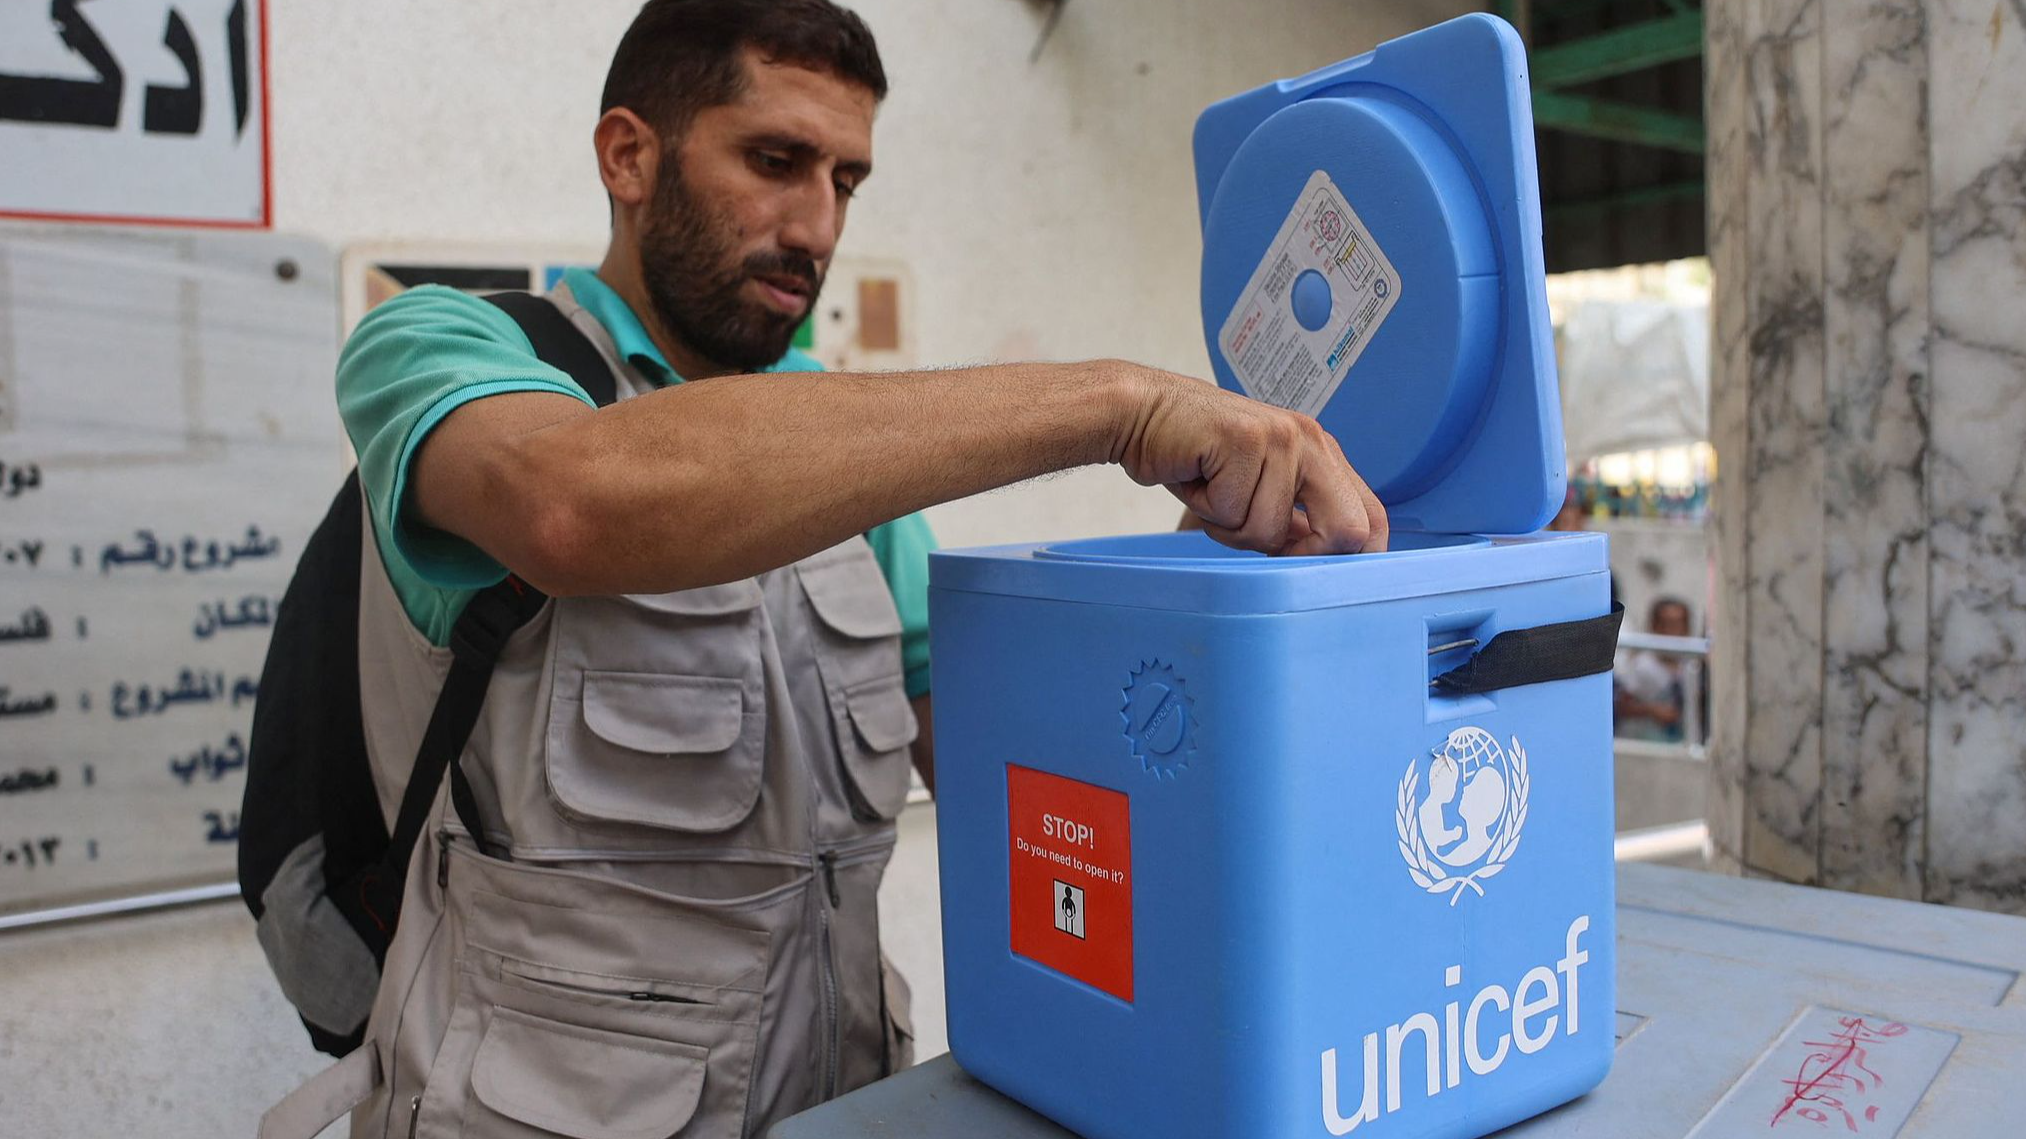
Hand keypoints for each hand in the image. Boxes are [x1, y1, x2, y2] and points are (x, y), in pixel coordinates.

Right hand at [1112, 365, 1386, 555]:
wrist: (1142, 413)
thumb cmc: (1197, 457)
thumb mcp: (1259, 489)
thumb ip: (1296, 519)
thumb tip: (1322, 563)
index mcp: (1322, 453)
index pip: (1372, 517)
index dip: (1354, 558)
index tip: (1320, 576)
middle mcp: (1310, 441)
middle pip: (1346, 531)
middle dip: (1300, 554)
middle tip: (1252, 533)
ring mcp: (1281, 438)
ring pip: (1272, 532)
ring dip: (1230, 527)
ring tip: (1211, 491)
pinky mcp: (1245, 440)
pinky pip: (1234, 513)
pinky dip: (1206, 509)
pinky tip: (1197, 478)